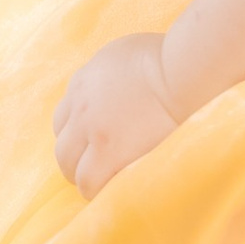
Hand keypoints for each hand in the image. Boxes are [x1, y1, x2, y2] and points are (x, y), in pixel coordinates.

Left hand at [53, 32, 181, 197]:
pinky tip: (114, 190)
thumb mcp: (123, 53)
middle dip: (74, 162)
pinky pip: (90, 181)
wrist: (182, 73)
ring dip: (84, 178)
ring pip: (70, 168)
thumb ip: (107, 72)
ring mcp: (92, 130)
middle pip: (62, 146)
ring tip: (103, 186)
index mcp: (83, 81)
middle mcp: (80, 106)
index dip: (76, 136)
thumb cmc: (167, 59)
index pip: (62, 119)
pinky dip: (97, 189)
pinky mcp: (108, 152)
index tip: (92, 146)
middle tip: (95, 171)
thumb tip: (113, 85)